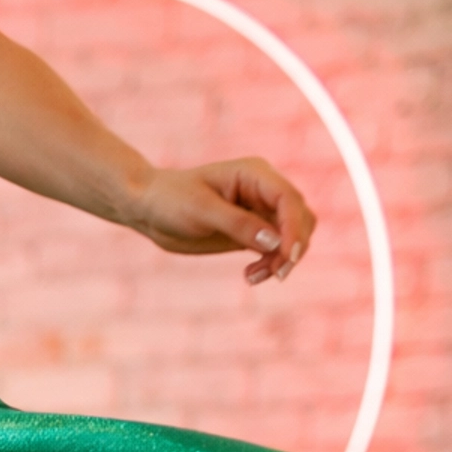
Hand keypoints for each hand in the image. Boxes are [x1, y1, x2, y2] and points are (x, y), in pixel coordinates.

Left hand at [128, 158, 315, 283]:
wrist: (150, 209)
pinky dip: (270, 264)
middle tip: (274, 275)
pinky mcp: (252, 232)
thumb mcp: (201, 212)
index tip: (286, 257)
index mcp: (255, 174)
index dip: (294, 229)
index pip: (289, 199)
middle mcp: (264, 190)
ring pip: (292, 236)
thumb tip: (275, 241)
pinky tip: (250, 277)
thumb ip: (238, 225)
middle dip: (293, 247)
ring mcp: (260, 211)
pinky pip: (276, 249)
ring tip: (253, 278)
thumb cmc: (171, 201)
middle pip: (300, 218)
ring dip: (282, 260)